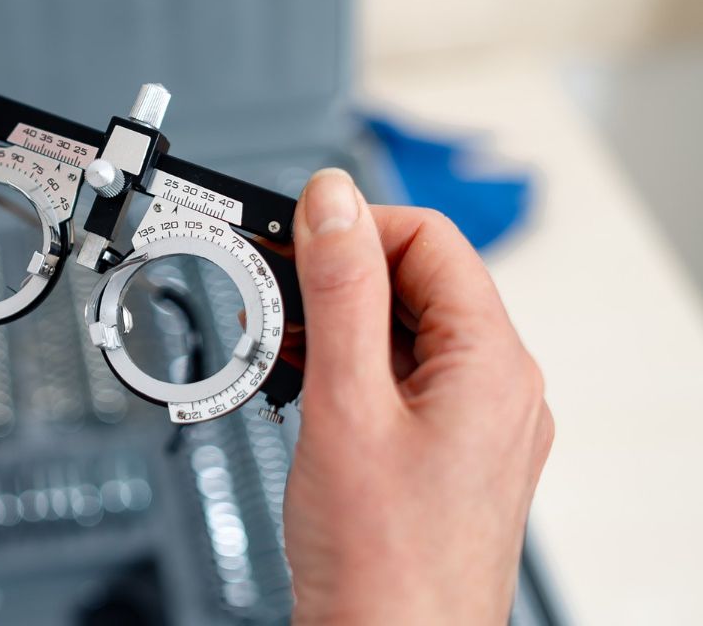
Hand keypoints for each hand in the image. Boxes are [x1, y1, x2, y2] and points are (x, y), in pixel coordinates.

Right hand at [284, 169, 553, 624]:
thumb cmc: (383, 560)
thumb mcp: (346, 402)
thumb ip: (340, 290)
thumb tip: (333, 200)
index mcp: (492, 363)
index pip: (427, 238)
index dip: (352, 228)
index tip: (288, 239)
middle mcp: (496, 387)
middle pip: (412, 281)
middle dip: (333, 278)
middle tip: (265, 293)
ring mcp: (474, 422)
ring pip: (399, 330)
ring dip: (331, 324)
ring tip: (272, 345)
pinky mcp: (445, 451)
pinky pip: (396, 378)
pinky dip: (343, 368)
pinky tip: (296, 381)